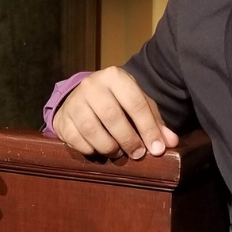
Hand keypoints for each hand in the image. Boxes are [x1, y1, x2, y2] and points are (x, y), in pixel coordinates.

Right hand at [52, 67, 179, 159]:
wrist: (83, 96)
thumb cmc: (117, 101)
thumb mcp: (138, 104)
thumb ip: (155, 122)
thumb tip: (170, 142)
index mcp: (114, 77)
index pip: (135, 103)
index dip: (148, 128)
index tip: (157, 149)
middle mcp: (91, 85)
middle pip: (112, 116)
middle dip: (128, 139)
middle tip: (138, 154)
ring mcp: (74, 101)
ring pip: (91, 129)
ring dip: (109, 147)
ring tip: (118, 152)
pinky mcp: (62, 118)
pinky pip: (76, 140)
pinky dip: (90, 149)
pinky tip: (99, 149)